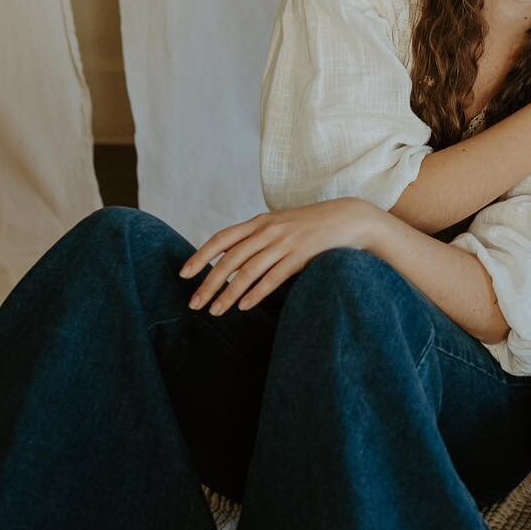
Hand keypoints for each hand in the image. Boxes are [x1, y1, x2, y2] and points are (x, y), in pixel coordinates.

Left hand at [179, 200, 380, 314]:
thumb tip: (230, 256)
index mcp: (259, 221)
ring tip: (215, 312)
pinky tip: (243, 306)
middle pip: (230, 259)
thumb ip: (256, 236)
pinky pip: (273, 277)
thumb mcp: (278, 223)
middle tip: (194, 304)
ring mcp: (284, 243)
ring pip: (248, 271)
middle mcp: (268, 231)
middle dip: (209, 283)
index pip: (222, 239)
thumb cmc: (309, 225)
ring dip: (228, 294)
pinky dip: (256, 293)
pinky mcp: (301, 256)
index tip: (184, 274)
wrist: (346, 218)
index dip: (201, 256)